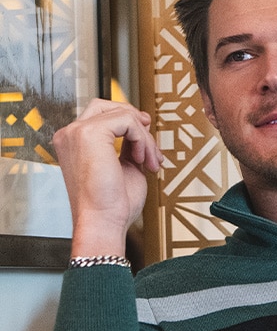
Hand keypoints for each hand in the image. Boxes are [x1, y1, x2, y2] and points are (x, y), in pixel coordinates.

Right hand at [53, 98, 163, 255]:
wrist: (103, 223)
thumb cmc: (111, 206)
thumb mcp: (123, 166)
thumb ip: (128, 146)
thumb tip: (142, 128)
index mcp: (73, 143)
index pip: (101, 117)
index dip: (128, 125)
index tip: (146, 145)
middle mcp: (70, 135)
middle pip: (107, 107)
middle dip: (135, 122)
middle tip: (151, 146)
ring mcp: (77, 132)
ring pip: (122, 114)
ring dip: (144, 138)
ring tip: (149, 162)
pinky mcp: (89, 133)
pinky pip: (127, 120)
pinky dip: (142, 139)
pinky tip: (141, 160)